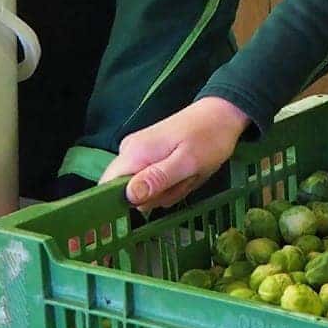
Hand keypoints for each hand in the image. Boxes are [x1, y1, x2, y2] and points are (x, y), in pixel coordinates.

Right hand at [102, 96, 251, 209]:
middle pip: (128, 193)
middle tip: (183, 182)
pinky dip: (171, 184)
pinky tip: (186, 173)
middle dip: (157, 197)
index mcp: (134, 152)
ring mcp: (139, 154)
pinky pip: (152, 182)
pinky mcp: (149, 157)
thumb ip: (157, 179)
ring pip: (143, 191)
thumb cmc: (208, 137)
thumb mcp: (188, 162)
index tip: (139, 214)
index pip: (106, 187)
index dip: (114, 207)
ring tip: (188, 174)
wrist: (222, 114)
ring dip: (168, 191)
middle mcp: (129, 152)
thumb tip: (129, 197)